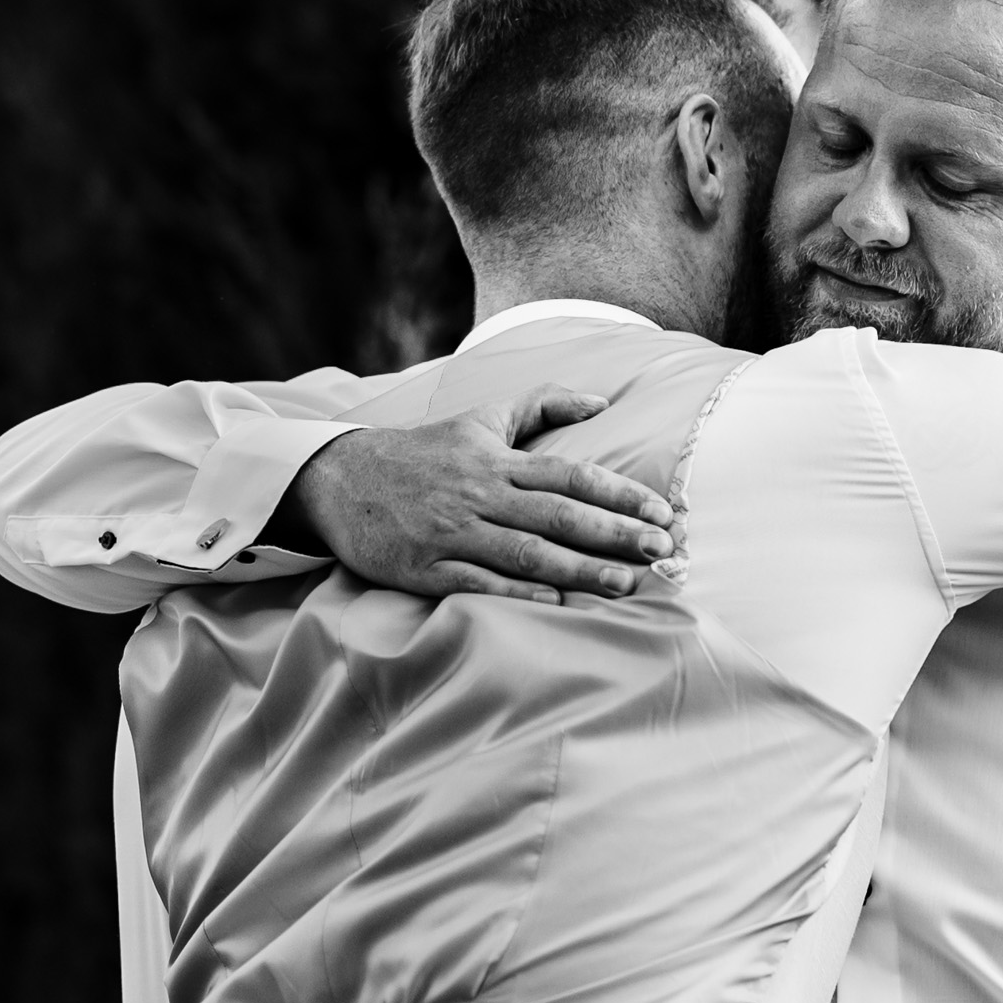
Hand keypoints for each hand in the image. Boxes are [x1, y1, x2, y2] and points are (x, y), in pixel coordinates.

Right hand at [288, 385, 676, 603]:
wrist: (340, 478)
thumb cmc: (423, 451)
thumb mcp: (481, 416)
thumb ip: (542, 403)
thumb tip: (602, 400)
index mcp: (498, 460)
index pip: (571, 475)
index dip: (620, 494)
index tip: (662, 512)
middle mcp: (481, 494)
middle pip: (558, 515)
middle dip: (614, 534)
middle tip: (662, 551)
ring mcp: (452, 533)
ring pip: (526, 552)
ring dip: (580, 569)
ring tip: (626, 584)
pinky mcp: (424, 567)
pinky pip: (477, 581)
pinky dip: (517, 592)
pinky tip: (555, 602)